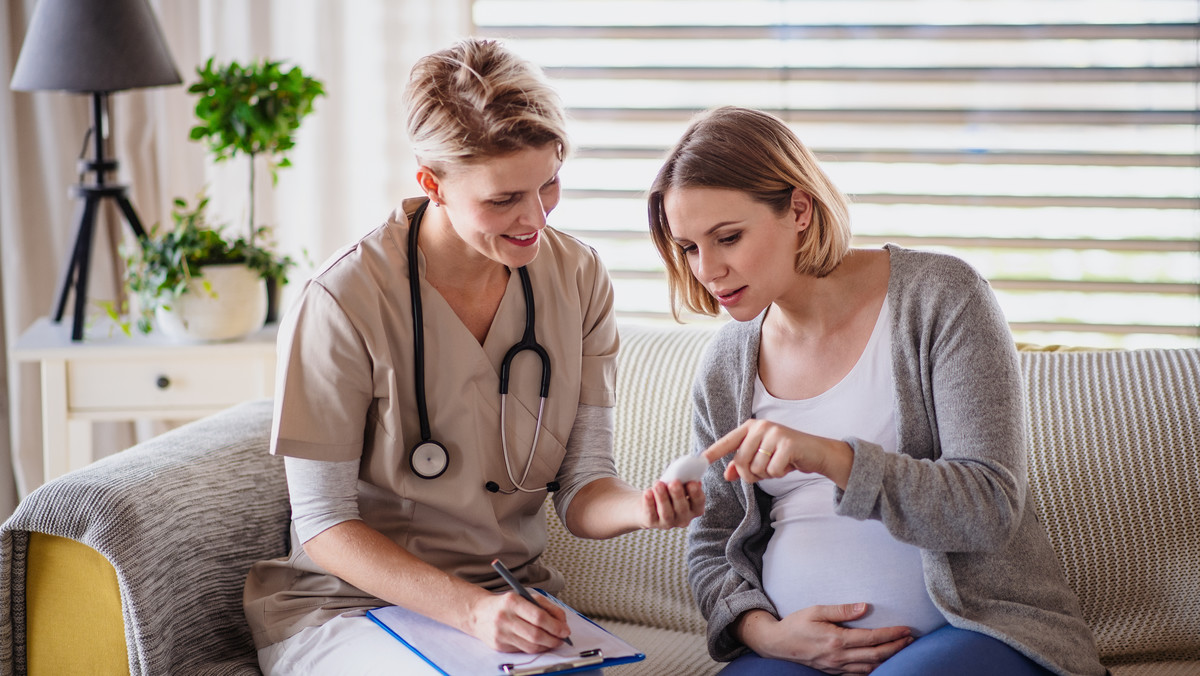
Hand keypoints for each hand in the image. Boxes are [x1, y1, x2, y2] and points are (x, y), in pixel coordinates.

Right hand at [467, 591, 570, 652]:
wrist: (479, 613)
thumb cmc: (506, 604)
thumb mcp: (524, 597)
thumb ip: (545, 606)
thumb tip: (562, 622)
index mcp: (512, 601)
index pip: (538, 617)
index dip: (555, 626)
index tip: (565, 630)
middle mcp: (504, 618)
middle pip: (535, 634)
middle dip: (553, 639)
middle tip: (562, 639)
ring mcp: (500, 634)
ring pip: (530, 646)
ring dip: (547, 646)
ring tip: (554, 642)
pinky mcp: (499, 646)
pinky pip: (523, 650)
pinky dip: (535, 649)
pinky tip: (541, 644)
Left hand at [640, 479, 704, 528]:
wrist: (649, 502)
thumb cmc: (668, 490)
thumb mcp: (678, 483)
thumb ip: (683, 477)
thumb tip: (687, 465)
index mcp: (695, 508)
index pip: (699, 502)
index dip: (696, 493)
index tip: (692, 482)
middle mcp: (684, 519)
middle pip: (682, 508)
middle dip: (678, 494)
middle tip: (674, 482)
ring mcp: (668, 523)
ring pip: (666, 512)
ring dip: (662, 497)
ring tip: (658, 483)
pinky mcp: (652, 523)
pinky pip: (651, 514)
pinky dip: (649, 503)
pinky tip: (647, 492)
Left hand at [702, 419, 853, 488]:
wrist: (817, 452)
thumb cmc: (787, 454)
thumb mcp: (763, 457)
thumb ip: (744, 464)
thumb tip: (727, 475)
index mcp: (751, 427)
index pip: (728, 441)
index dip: (713, 452)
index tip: (700, 461)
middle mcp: (761, 427)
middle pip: (741, 462)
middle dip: (752, 474)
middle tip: (766, 470)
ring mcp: (775, 434)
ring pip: (756, 468)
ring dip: (767, 474)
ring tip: (779, 463)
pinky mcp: (787, 444)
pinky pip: (772, 470)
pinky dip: (780, 473)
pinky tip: (789, 464)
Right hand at [738, 605, 912, 673]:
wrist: (777, 644)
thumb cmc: (796, 624)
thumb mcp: (816, 610)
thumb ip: (842, 609)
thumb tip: (865, 607)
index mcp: (836, 640)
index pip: (871, 638)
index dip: (891, 635)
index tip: (906, 629)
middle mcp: (838, 657)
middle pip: (876, 655)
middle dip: (896, 648)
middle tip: (911, 639)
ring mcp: (836, 667)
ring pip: (870, 668)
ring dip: (889, 659)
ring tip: (901, 649)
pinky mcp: (833, 671)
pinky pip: (858, 674)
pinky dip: (874, 670)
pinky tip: (881, 663)